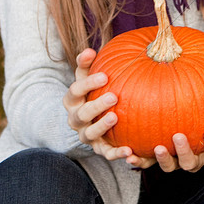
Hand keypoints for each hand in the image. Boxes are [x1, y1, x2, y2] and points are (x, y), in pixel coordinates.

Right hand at [62, 48, 132, 162]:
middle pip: (81, 114)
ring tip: (115, 117)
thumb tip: (89, 50)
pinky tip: (130, 151)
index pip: (75, 90)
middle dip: (96, 105)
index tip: (105, 76)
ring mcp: (85, 135)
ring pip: (89, 134)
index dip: (88, 84)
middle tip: (113, 96)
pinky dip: (116, 154)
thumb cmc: (92, 91)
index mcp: (72, 99)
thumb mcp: (87, 77)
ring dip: (101, 127)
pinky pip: (105, 153)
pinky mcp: (98, 148)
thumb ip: (87, 64)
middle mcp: (75, 118)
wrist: (88, 119)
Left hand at [139, 112, 203, 172]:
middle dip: (184, 152)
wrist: (186, 121)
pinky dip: (139, 160)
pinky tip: (129, 153)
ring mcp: (175, 161)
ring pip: (171, 167)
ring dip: (163, 159)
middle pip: (191, 163)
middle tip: (178, 135)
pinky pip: (148, 163)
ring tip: (158, 147)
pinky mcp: (157, 159)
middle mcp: (193, 160)